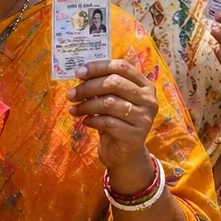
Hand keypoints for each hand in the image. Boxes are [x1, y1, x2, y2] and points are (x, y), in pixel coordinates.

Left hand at [68, 59, 158, 193]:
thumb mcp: (113, 100)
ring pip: (109, 103)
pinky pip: (107, 123)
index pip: (122, 67)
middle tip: (71, 94)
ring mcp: (144, 118)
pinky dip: (92, 120)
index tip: (79, 72)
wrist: (125, 153)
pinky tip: (85, 122)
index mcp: (144, 85)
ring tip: (75, 110)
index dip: (98, 67)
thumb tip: (80, 74)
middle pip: (114, 83)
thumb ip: (103, 86)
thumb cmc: (117, 121)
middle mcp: (148, 99)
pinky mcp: (135, 135)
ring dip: (87, 105)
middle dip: (88, 87)